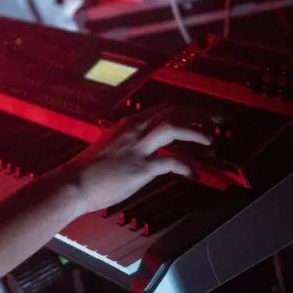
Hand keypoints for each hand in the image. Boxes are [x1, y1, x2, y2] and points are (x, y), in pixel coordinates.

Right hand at [57, 108, 210, 214]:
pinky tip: (195, 174)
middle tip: (218, 120)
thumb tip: (141, 146)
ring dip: (195, 133)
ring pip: (172, 128)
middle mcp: (134, 131)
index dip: (185, 110)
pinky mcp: (140, 168)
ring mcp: (137, 148)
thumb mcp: (109, 146)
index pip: (162, 108)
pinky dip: (186, 167)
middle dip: (198, 114)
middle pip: (172, 112)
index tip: (200, 115)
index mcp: (127, 125)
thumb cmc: (88, 169)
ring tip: (211, 142)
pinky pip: (170, 163)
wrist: (74, 183)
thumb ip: (126, 142)